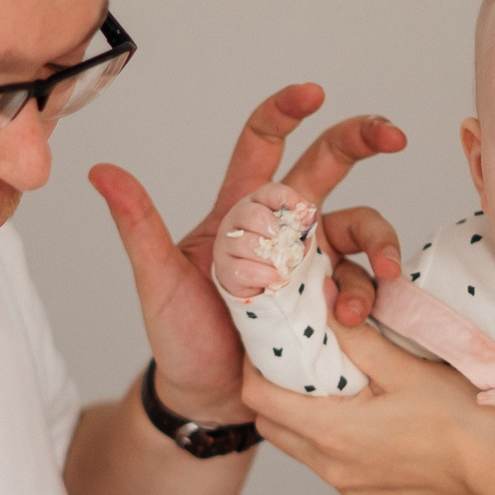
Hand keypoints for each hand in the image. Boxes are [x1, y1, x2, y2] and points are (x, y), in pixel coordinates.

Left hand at [88, 83, 405, 424]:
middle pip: (328, 165)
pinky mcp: (333, 302)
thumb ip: (138, 226)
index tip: (313, 93)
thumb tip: (100, 171)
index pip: (264, 141)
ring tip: (373, 281)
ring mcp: (314, 263)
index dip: (287, 111)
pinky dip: (369, 295)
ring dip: (376, 244)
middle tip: (394, 135)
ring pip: (360, 227)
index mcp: (240, 208)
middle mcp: (283, 226)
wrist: (207, 400)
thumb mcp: (156, 281)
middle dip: (362, 139)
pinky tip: (357, 321)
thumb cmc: (178, 337)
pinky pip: (363, 285)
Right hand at [212, 181, 314, 299]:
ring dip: (272, 257)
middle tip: (289, 246)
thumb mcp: (298, 233)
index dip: (289, 201)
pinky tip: (277, 278)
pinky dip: (266, 275)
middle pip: (253, 215)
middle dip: (277, 233)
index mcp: (258, 203)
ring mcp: (227, 244)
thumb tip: (308, 212)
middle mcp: (237, 218)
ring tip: (284, 265)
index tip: (307, 218)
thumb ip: (303, 219)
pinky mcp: (224, 269)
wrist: (266, 289)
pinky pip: (244, 270)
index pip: (270, 192)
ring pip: (248, 243)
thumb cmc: (283, 255)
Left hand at [245, 320, 494, 494]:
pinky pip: (339, 471)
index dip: (256, 366)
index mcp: (332, 433)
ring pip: (306, 451)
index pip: (258, 399)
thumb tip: (320, 303)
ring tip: (344, 390)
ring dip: (311, 420)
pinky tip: (377, 426)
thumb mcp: (405, 366)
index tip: (272, 345)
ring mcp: (353, 492)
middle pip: (274, 428)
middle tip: (304, 363)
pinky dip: (343, 446)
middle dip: (278, 393)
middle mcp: (333, 470)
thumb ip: (355, 336)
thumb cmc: (463, 419)